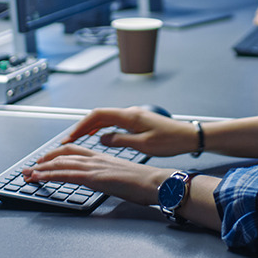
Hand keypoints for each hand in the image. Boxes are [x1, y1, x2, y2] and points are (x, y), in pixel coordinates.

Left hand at [22, 145, 173, 205]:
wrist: (155, 182)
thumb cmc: (144, 182)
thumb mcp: (121, 175)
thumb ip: (108, 174)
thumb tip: (102, 179)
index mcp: (102, 157)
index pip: (74, 151)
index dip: (57, 154)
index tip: (44, 160)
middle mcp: (96, 158)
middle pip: (63, 155)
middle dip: (44, 160)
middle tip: (30, 167)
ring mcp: (94, 167)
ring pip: (61, 163)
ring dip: (42, 168)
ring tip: (28, 174)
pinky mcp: (95, 177)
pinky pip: (67, 174)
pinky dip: (50, 175)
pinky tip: (41, 177)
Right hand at [62, 106, 198, 156]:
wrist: (188, 136)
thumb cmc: (170, 141)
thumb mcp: (143, 146)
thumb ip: (120, 141)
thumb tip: (101, 139)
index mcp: (130, 116)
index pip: (98, 115)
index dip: (81, 125)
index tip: (70, 136)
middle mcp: (130, 112)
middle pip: (99, 115)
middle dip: (82, 126)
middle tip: (68, 139)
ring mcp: (133, 115)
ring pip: (106, 118)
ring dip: (91, 127)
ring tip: (78, 139)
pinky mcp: (137, 120)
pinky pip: (114, 121)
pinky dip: (101, 127)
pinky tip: (97, 136)